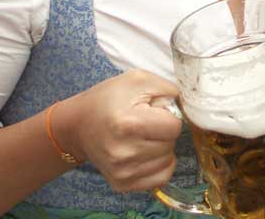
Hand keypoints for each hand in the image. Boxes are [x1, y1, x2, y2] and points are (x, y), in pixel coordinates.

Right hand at [57, 70, 182, 192]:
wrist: (78, 125)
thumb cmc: (109, 99)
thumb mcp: (138, 79)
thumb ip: (168, 89)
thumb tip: (186, 106)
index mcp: (129, 123)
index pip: (174, 127)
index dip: (168, 116)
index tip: (154, 111)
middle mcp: (125, 152)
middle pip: (171, 144)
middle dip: (164, 131)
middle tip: (146, 123)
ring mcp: (123, 172)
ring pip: (167, 161)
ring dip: (162, 147)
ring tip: (143, 136)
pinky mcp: (122, 184)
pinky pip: (160, 178)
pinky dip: (160, 164)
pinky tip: (147, 152)